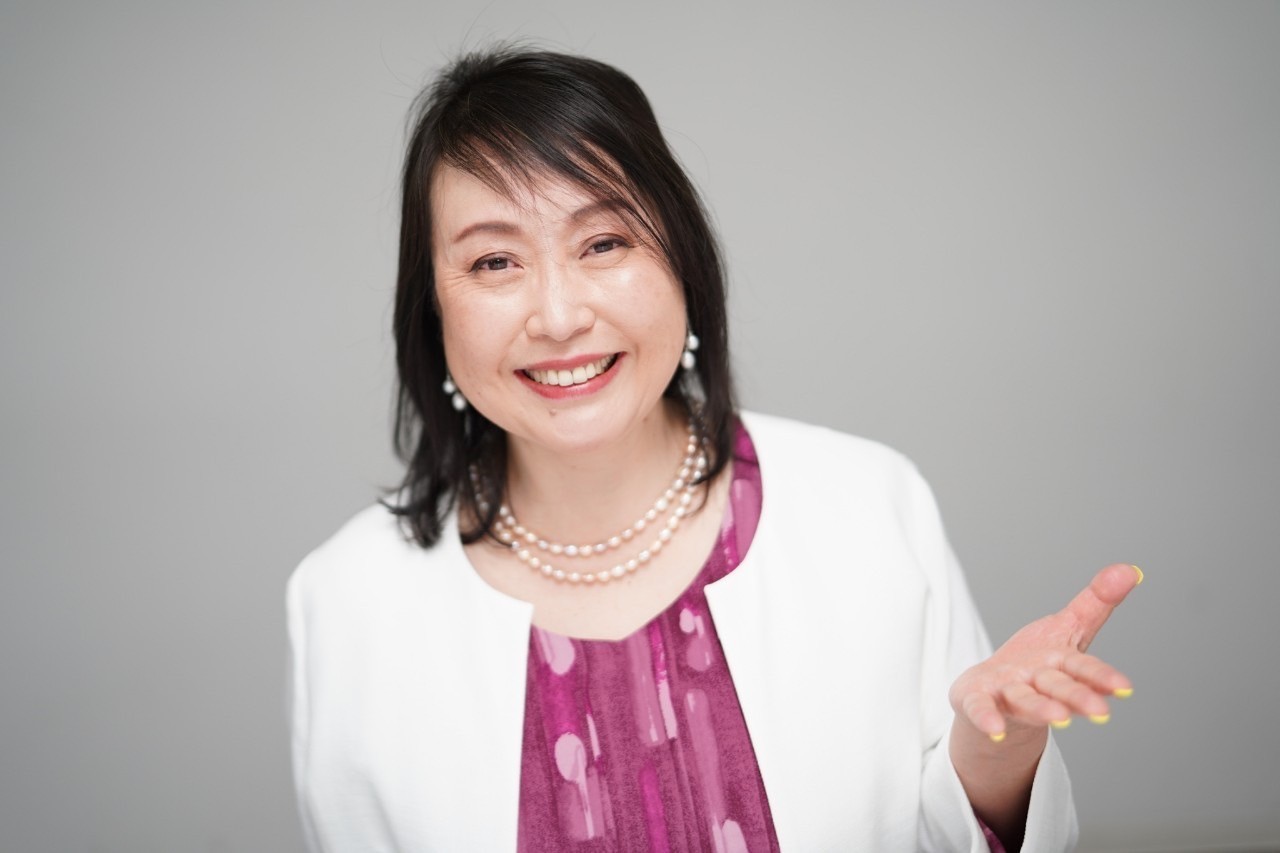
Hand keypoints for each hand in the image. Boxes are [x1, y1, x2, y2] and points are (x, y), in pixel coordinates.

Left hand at [951, 563, 1140, 740]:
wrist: (993, 693)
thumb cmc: (1035, 661)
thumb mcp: (1065, 627)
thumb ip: (1096, 601)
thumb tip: (1131, 569)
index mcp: (1060, 664)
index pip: (1084, 668)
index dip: (1102, 677)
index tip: (1124, 687)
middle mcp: (1037, 683)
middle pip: (1059, 687)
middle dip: (1078, 697)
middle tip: (1100, 712)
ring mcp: (1007, 693)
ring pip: (1025, 700)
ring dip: (1042, 709)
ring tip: (1059, 719)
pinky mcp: (977, 699)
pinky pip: (980, 709)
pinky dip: (986, 719)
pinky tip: (993, 731)